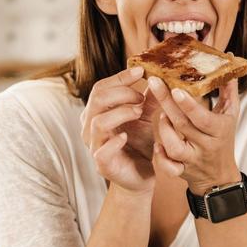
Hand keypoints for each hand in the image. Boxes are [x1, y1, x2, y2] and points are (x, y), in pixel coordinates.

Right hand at [80, 67, 155, 194]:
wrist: (140, 175)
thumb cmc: (138, 143)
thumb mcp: (145, 116)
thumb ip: (148, 98)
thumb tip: (157, 75)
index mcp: (97, 111)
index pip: (101, 87)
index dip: (120, 77)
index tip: (141, 70)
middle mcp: (90, 126)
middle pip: (97, 99)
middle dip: (122, 93)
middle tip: (141, 97)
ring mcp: (94, 145)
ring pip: (98, 122)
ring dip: (121, 113)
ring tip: (139, 112)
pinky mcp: (102, 164)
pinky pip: (101, 151)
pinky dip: (114, 141)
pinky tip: (127, 136)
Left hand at [147, 77, 241, 195]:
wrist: (220, 176)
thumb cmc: (224, 137)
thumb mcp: (230, 113)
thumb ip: (228, 88)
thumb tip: (229, 59)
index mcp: (218, 130)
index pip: (202, 118)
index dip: (189, 105)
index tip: (175, 89)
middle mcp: (205, 145)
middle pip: (183, 125)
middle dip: (166, 103)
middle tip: (154, 82)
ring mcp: (193, 159)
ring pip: (174, 147)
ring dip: (163, 129)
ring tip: (161, 114)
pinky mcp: (181, 170)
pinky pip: (169, 167)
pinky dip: (160, 156)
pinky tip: (156, 144)